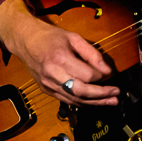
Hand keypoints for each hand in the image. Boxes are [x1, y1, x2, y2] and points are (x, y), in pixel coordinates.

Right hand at [0, 0, 119, 106]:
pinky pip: (67, 100)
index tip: (109, 73)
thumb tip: (107, 70)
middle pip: (81, 92)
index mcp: (60, 59)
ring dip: (95, 103)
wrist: (26, 41)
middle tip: (116, 94)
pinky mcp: (46, 90)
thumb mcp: (73, 38)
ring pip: (75, 100)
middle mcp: (53, 74)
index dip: (101, 76)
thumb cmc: (50, 37)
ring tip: (110, 101)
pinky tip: (94, 101)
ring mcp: (48, 84)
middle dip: (101, 95)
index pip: (87, 75)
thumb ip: (91, 54)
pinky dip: (82, 102)